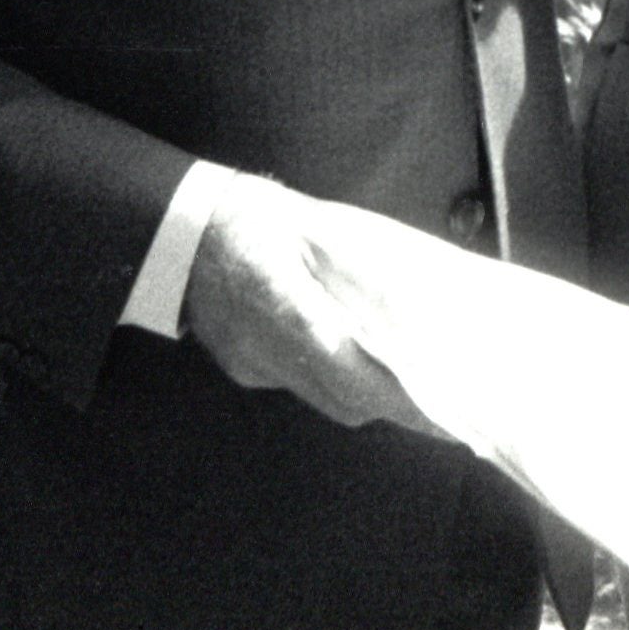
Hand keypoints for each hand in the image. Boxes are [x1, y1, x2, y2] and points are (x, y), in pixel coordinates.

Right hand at [177, 172, 435, 434]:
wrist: (181, 230)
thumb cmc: (259, 220)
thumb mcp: (320, 230)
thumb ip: (366, 270)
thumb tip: (417, 303)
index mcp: (286, 308)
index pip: (350, 370)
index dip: (400, 394)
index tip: (445, 409)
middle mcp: (266, 349)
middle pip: (344, 399)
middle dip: (398, 405)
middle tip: (447, 406)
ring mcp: (252, 364)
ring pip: (324, 400)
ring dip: (369, 396)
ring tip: (417, 388)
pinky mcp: (244, 367)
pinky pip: (300, 385)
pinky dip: (336, 381)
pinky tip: (361, 364)